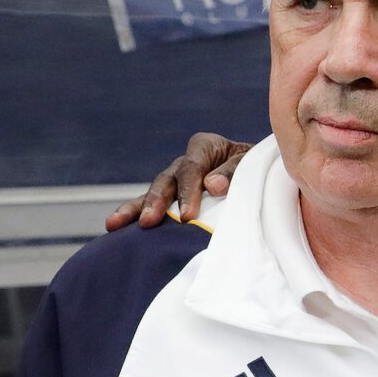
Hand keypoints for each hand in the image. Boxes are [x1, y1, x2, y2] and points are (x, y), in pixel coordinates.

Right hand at [106, 133, 250, 228]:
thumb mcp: (252, 164)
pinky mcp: (172, 199)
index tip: (187, 217)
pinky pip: (152, 207)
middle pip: (167, 180)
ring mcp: (176, 182)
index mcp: (205, 147)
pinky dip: (136, 216)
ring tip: (114, 224)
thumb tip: (212, 186)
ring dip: (135, 209)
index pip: (192, 167)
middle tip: (148, 222)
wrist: (262, 178)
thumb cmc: (259, 170)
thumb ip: (234, 172)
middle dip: (156, 202)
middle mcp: (186, 162)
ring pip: (152, 194)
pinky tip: (116, 229)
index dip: (188, 191)